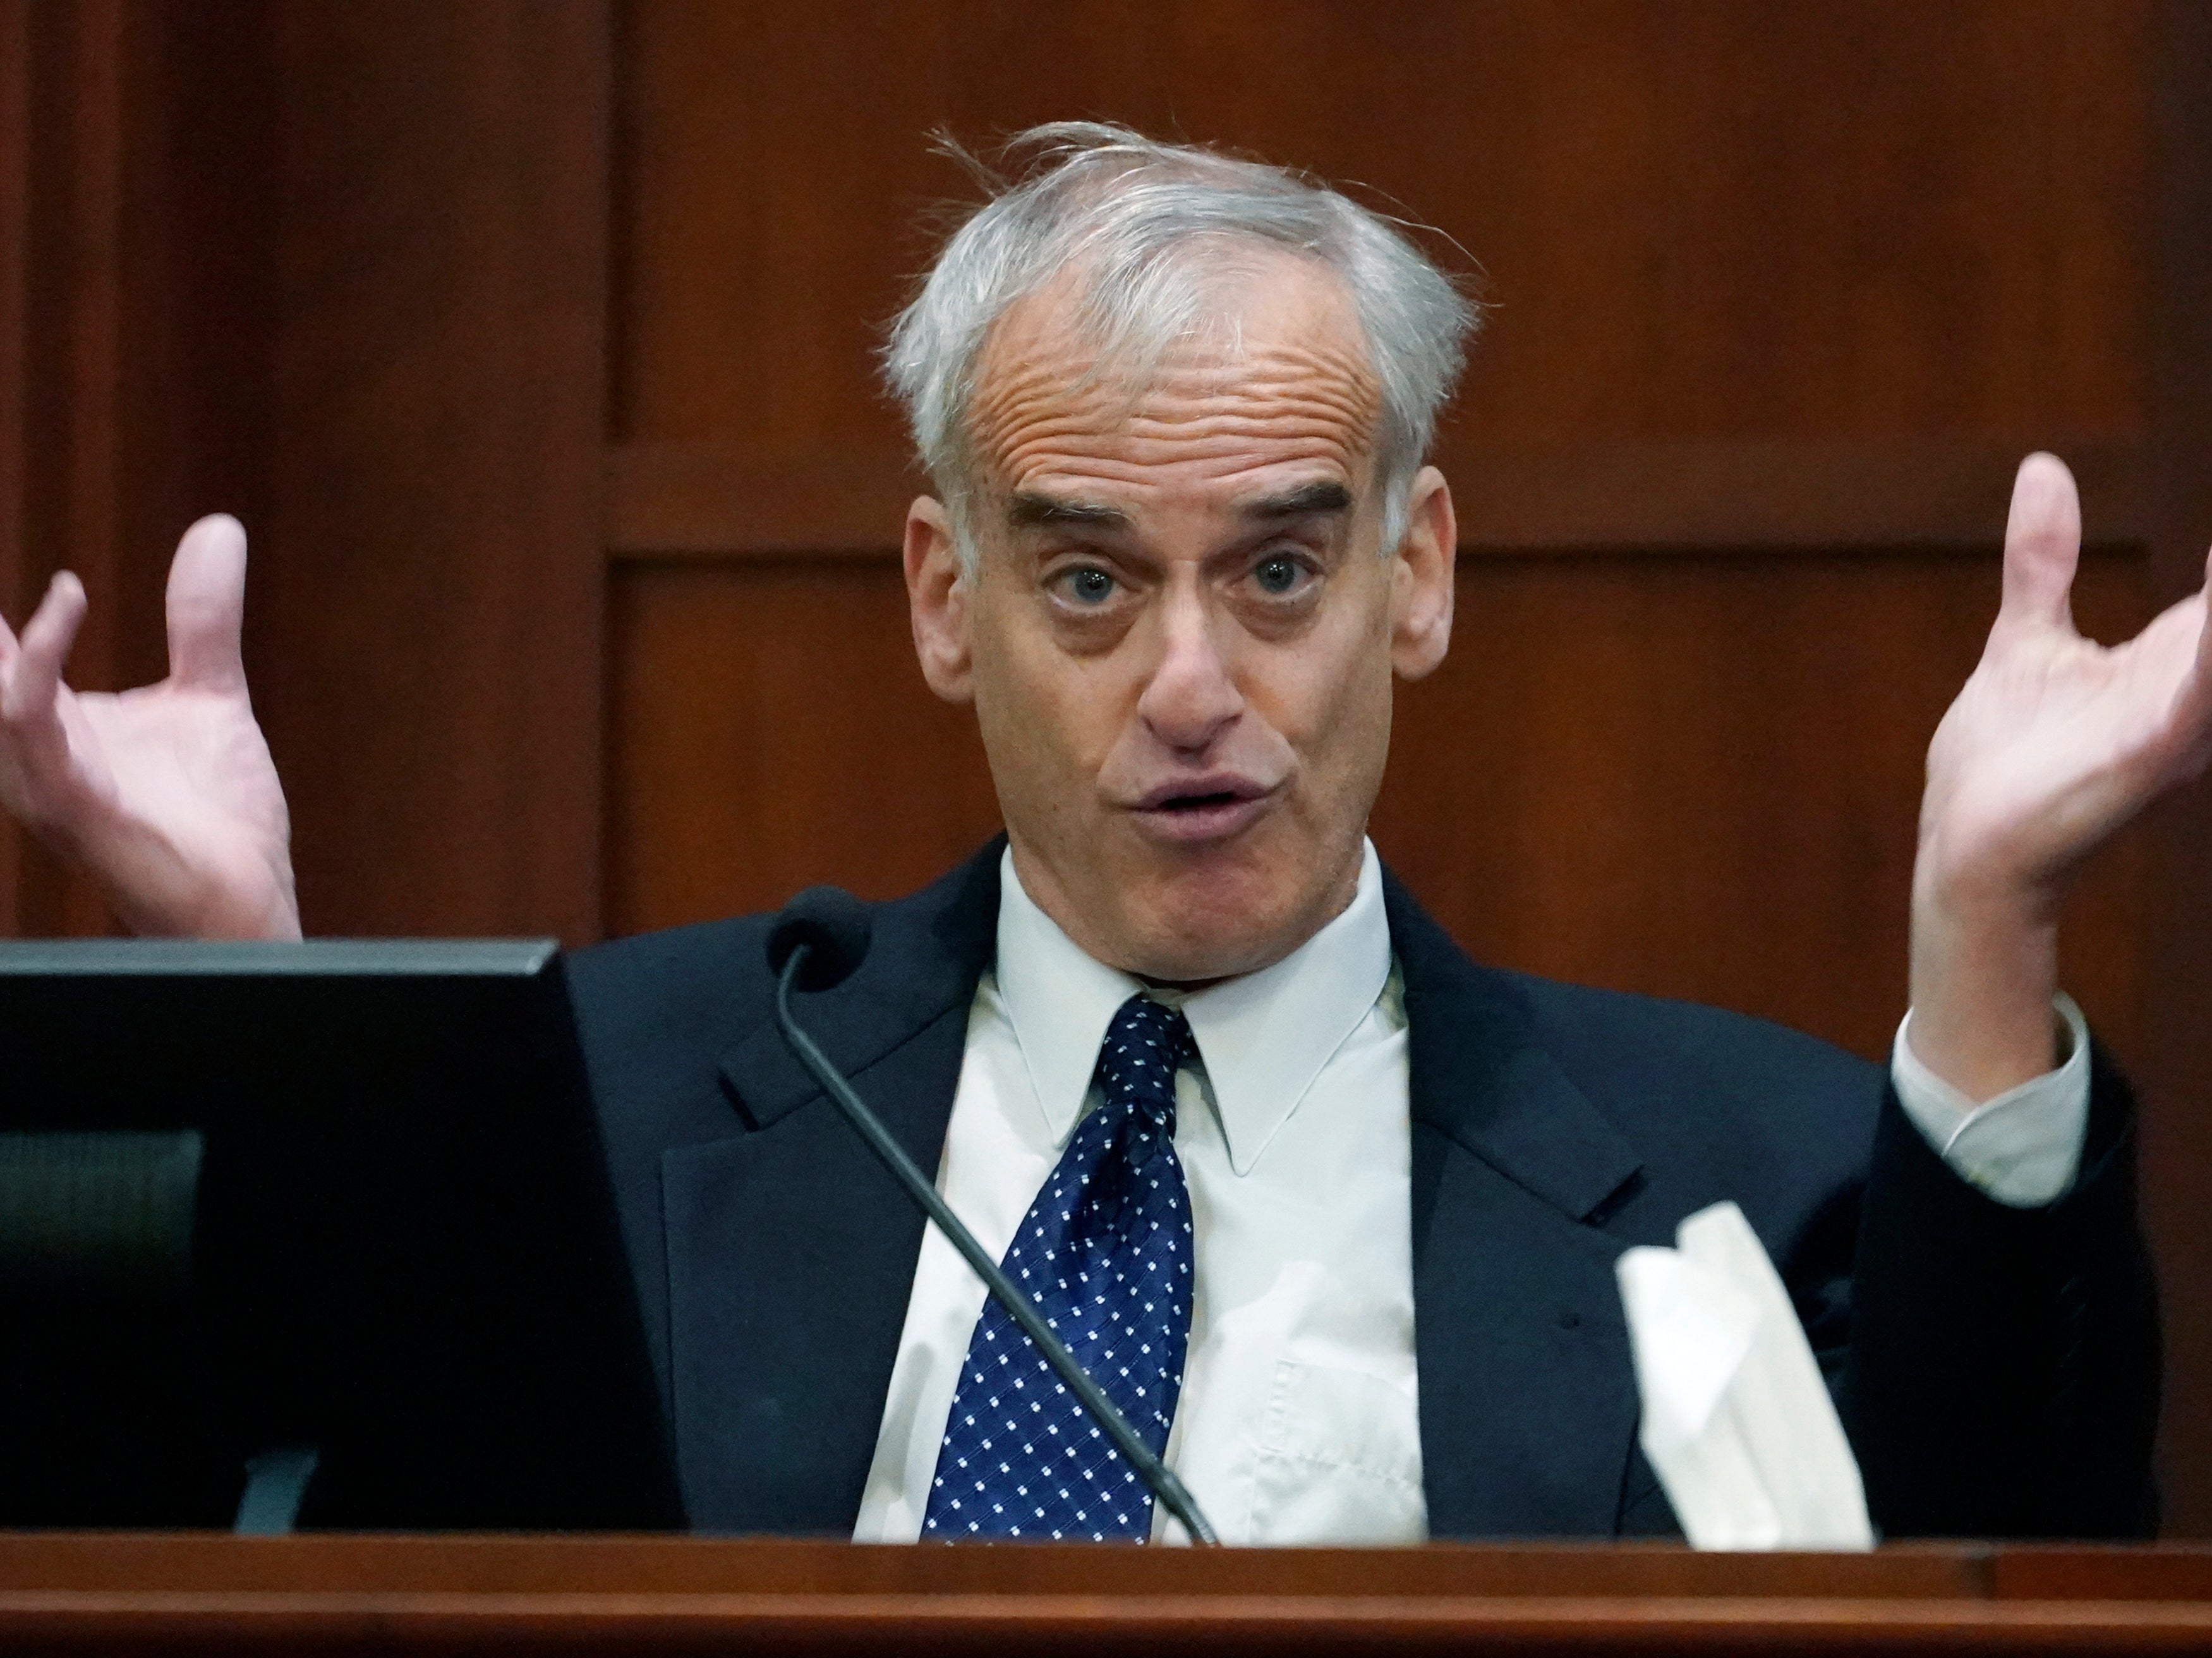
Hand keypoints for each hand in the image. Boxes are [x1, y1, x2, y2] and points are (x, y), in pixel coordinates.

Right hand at [0, 515, 299, 938]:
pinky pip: (31, 723)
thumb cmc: (216, 818)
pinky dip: (37, 659)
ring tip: (40, 581)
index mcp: (46, 718)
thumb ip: (199, 618)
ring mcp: (40, 775)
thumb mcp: (209, 695)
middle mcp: (26, 745)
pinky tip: (63, 601)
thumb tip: (216, 525)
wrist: (244, 902)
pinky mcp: (72, 802)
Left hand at [1909, 453, 2211, 1099]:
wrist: (1968, 845)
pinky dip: (2211, 660)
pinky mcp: (2145, 756)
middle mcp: (2192, 692)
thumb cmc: (2004, 758)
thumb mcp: (2029, 637)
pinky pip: (2198, 701)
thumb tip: (2043, 467)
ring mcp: (2175, 725)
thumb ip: (2045, 560)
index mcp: (2174, 661)